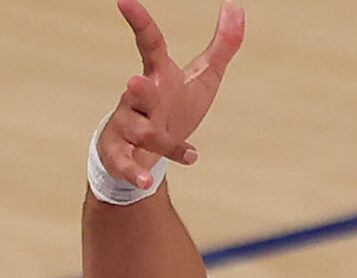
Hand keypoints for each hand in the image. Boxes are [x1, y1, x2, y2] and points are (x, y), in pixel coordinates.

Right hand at [97, 0, 245, 189]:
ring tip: (186, 152)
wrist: (145, 150)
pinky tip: (147, 181)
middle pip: (138, 92)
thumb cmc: (175, 107)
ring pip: (138, 130)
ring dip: (159, 140)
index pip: (148, 44)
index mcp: (159, 76)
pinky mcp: (120, 154)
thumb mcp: (204, 77)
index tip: (125, 2)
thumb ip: (223, 45)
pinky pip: (124, 163)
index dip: (139, 23)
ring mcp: (126, 126)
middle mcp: (138, 99)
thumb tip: (236, 7)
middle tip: (137, 82)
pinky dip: (135, 172)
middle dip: (139, 90)